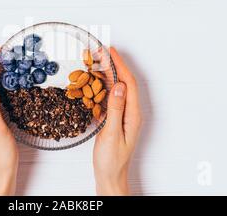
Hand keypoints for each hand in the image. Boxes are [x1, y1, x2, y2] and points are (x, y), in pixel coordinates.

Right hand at [93, 47, 141, 194]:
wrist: (110, 176)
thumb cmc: (111, 160)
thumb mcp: (111, 134)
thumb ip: (115, 109)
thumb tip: (118, 86)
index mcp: (132, 114)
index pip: (128, 83)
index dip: (120, 65)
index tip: (110, 51)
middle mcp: (129, 112)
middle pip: (123, 82)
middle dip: (114, 64)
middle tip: (102, 50)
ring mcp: (122, 115)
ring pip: (116, 88)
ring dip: (107, 72)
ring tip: (97, 60)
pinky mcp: (114, 118)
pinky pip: (109, 97)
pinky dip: (102, 85)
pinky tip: (94, 80)